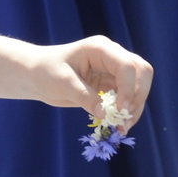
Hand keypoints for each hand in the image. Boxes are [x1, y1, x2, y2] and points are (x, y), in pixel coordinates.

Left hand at [31, 35, 153, 130]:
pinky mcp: (112, 85)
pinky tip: (118, 125)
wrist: (36, 76)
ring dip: (134, 108)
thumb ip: (85, 97)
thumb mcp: (62, 84)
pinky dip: (127, 112)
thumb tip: (107, 114)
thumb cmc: (46, 72)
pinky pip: (128, 98)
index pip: (127, 66)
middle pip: (142, 72)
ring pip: (139, 87)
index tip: (119, 110)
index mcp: (100, 48)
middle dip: (137, 97)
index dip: (128, 88)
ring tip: (121, 128)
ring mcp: (114, 70)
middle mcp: (112, 56)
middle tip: (124, 120)